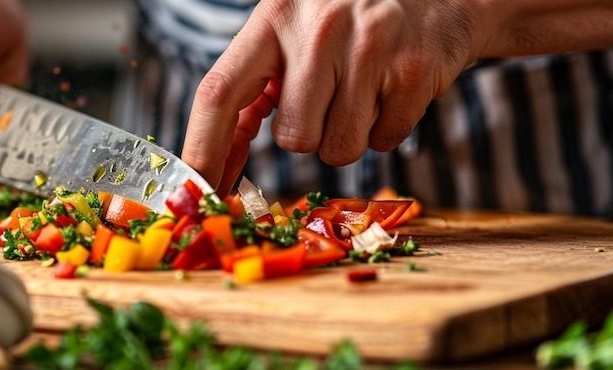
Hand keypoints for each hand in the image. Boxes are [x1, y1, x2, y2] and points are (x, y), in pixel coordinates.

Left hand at [181, 0, 492, 193]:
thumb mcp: (293, 28)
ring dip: (348, 135)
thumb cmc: (348, 17)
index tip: (198, 191)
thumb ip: (254, 84)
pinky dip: (388, 128)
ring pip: (340, 148)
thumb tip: (211, 162)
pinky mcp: (414, 70)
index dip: (202, 148)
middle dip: (309, 136)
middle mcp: (318, 29)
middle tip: (328, 99)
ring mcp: (370, 48)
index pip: (219, 93)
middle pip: (293, 139)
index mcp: (274, 18)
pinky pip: (385, 141)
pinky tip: (393, 89)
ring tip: (363, 91)